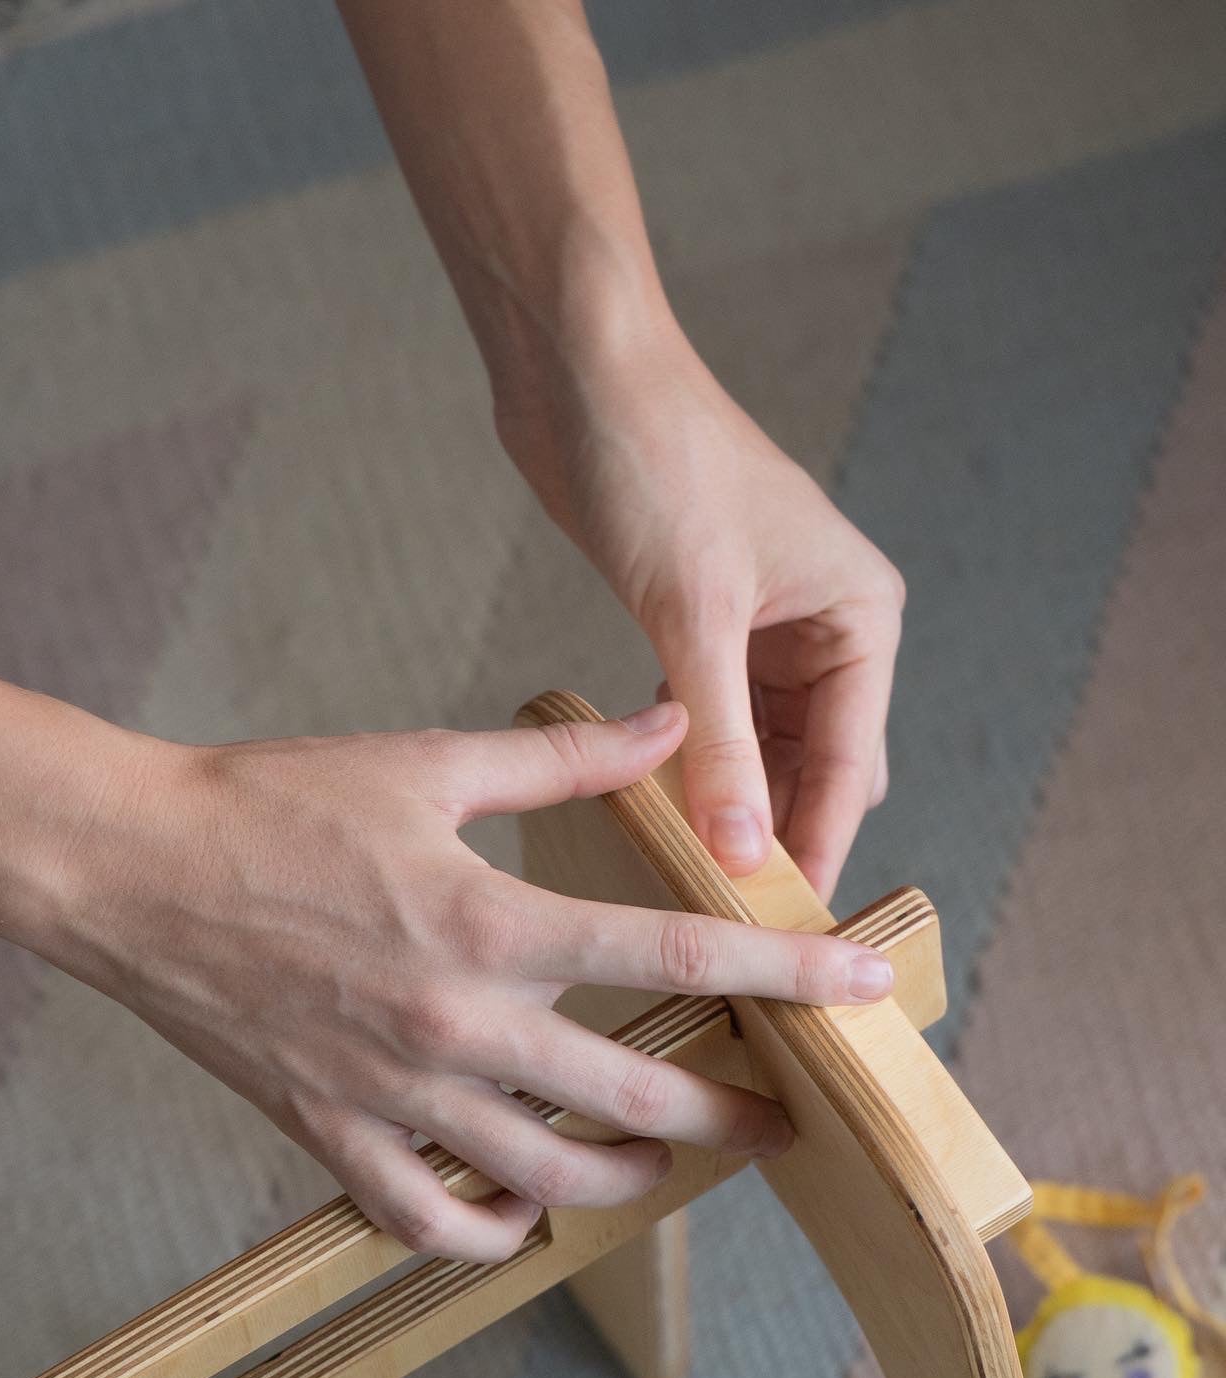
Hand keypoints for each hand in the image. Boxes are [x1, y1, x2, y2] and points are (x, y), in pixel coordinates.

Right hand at [54, 704, 894, 1261]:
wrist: (135, 867)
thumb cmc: (276, 802)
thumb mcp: (428, 762)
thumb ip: (564, 757)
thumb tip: (666, 724)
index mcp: (488, 921)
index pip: (670, 952)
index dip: (783, 969)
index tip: (862, 984)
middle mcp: (454, 1023)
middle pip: (634, 1095)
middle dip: (732, 1111)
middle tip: (780, 1112)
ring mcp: (392, 1093)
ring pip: (545, 1177)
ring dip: (627, 1177)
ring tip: (666, 1159)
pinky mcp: (331, 1132)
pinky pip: (428, 1220)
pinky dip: (487, 1231)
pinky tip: (525, 1214)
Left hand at [497, 327, 905, 900]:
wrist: (584, 377)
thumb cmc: (659, 465)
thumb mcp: (695, 614)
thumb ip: (722, 743)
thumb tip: (742, 854)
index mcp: (859, 616)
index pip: (851, 763)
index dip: (819, 848)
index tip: (788, 933)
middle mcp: (824, 626)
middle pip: (817, 764)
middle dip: (780, 832)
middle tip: (734, 918)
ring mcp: (762, 627)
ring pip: (763, 748)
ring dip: (732, 802)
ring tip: (692, 874)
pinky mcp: (701, 623)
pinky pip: (712, 717)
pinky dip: (692, 761)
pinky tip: (655, 803)